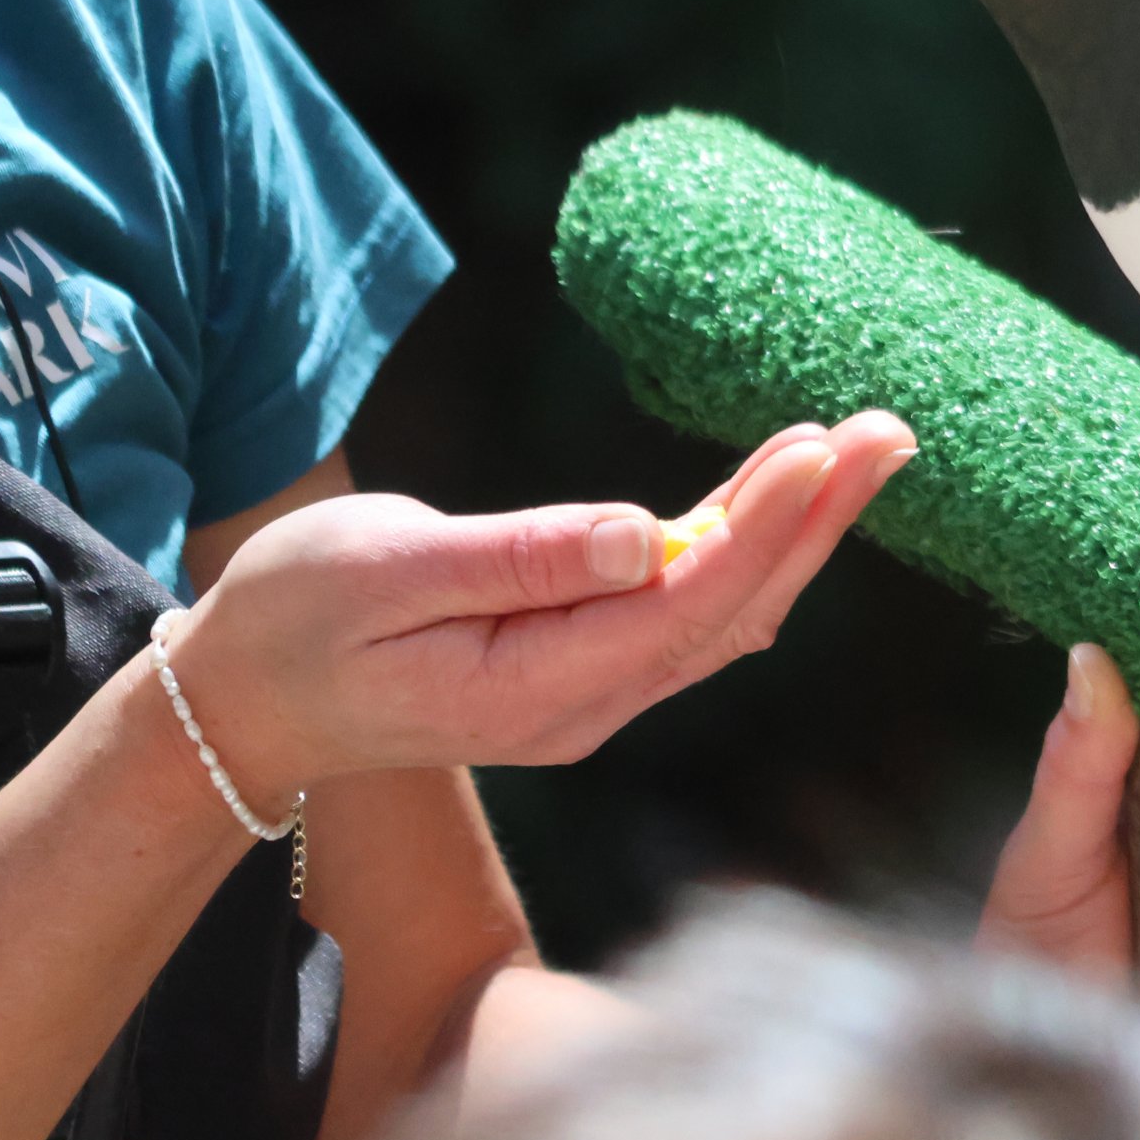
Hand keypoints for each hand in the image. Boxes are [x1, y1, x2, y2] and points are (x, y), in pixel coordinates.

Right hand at [163, 412, 917, 799]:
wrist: (246, 697)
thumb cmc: (296, 618)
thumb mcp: (384, 571)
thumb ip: (515, 558)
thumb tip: (641, 536)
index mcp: (534, 692)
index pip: (683, 608)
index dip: (762, 529)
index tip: (821, 448)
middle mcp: (586, 705)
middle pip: (733, 608)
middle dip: (819, 521)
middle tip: (893, 433)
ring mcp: (594, 691)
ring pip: (726, 608)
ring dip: (801, 527)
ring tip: (869, 442)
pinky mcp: (589, 662)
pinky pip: (691, 604)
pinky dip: (748, 540)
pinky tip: (792, 484)